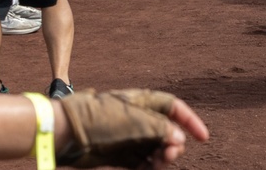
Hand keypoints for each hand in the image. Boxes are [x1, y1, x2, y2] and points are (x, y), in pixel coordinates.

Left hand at [56, 89, 208, 168]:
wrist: (63, 133)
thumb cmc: (97, 119)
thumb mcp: (133, 120)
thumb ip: (160, 128)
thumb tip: (179, 139)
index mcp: (142, 102)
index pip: (173, 108)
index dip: (190, 121)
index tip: (202, 138)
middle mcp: (137, 118)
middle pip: (166, 132)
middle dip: (173, 145)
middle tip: (169, 156)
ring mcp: (127, 137)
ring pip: (154, 149)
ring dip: (161, 159)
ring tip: (158, 166)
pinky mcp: (117, 154)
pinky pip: (140, 162)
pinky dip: (147, 167)